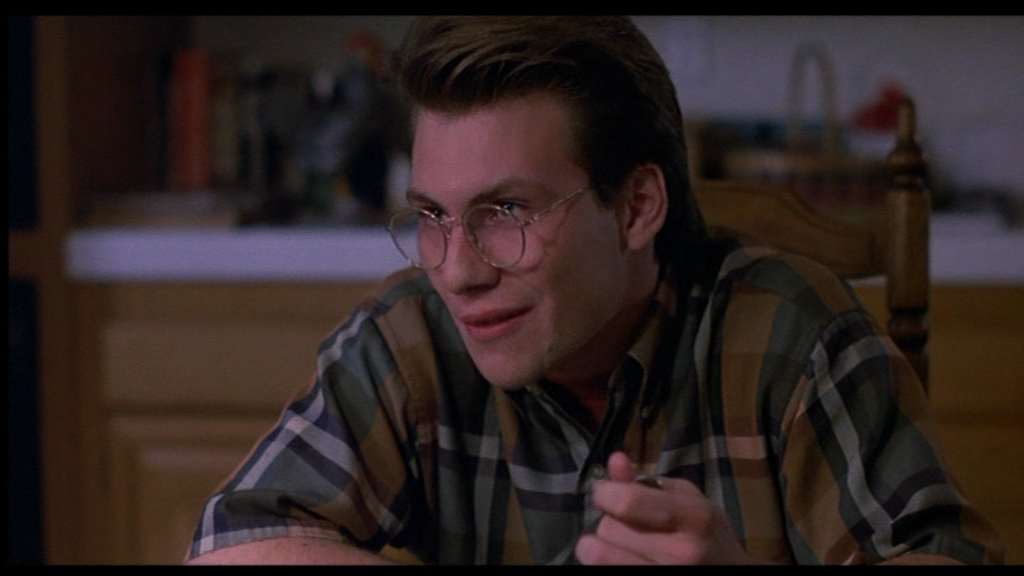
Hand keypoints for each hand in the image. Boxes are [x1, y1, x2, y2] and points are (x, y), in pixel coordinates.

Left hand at [575, 452, 762, 564]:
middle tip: (628, 525)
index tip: (608, 493)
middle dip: (611, 521)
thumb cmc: (708, 534)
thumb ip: (648, 481)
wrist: (731, 574)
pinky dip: (607, 561)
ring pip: (600, 555)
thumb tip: (615, 460)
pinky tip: (624, 557)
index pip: (626, 502)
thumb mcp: (688, 499)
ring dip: (605, 546)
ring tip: (623, 544)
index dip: (606, 493)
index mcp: (694, 517)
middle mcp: (680, 552)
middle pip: (609, 528)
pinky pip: (605, 570)